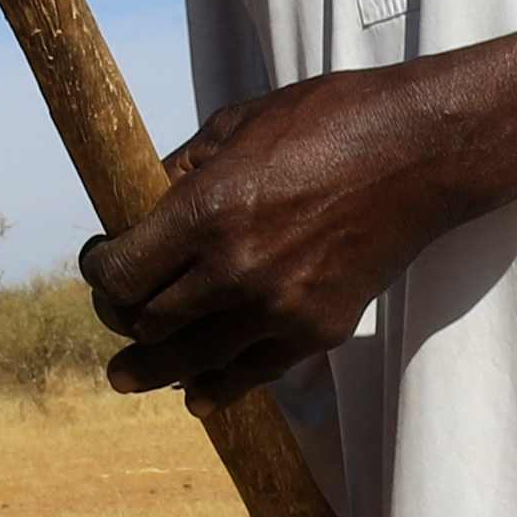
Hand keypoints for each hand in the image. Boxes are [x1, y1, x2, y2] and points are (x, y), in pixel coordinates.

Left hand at [80, 68, 460, 401]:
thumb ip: (181, 172)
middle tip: (114, 306)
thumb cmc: (325, 122)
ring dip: (152, 367)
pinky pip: (252, 373)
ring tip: (125, 376)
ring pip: (191, 360)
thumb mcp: (235, 126)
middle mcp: (236, 269)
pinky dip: (217, 386)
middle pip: (147, 321)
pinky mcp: (318, 331)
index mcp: (206, 211)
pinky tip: (196, 393)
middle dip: (119, 314)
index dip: (98, 270)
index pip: (121, 272)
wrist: (417, 154)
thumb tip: (140, 204)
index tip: (99, 260)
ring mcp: (280, 308)